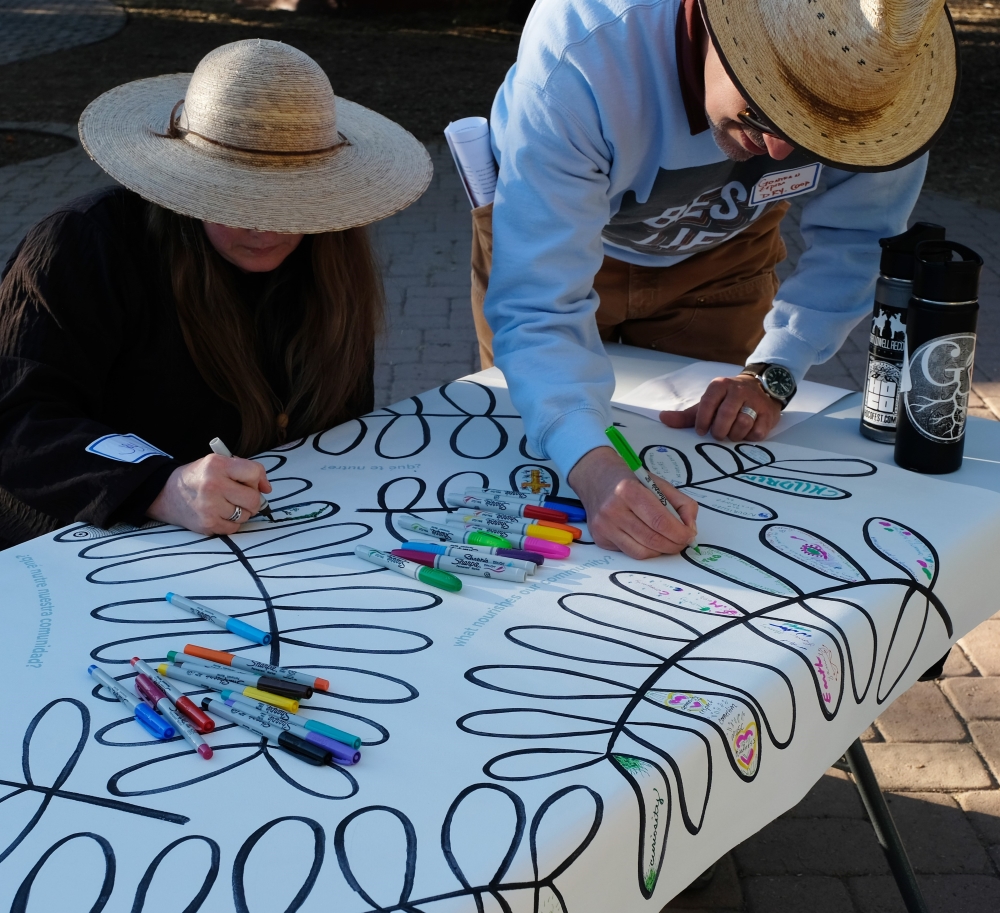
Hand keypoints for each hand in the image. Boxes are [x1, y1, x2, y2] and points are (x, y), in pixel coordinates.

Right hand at [146, 454, 272, 534]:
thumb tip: (267, 488)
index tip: (253, 483)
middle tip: (240, 496)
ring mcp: (209, 507)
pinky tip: (220, 513)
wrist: (167, 494)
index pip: (254, 472)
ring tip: (227, 504)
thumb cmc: (199, 477)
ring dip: (242, 511)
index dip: (257, 479)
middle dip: (252, 499)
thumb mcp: (218, 462)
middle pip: (253, 499)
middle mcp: (213, 485)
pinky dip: (232, 522)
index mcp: (217, 465)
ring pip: (246, 515)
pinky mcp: (208, 524)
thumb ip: (245, 470)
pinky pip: (235, 527)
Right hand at [568, 446, 697, 559]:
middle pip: (652, 539)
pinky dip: (645, 550)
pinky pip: (630, 553)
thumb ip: (681, 504)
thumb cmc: (630, 481)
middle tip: (683, 541)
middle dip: (674, 545)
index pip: (660, 521)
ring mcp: (604, 526)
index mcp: (628, 490)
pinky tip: (648, 539)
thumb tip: (690, 529)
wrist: (596, 478)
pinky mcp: (600, 538)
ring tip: (668, 541)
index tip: (689, 535)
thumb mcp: (658, 483)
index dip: (679, 533)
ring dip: (661, 550)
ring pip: (642, 552)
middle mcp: (612, 509)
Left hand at [659, 374, 781, 441]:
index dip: (703, 420)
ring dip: (735, 434)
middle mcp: (738, 390)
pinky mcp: (768, 413)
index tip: (701, 431)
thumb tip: (662, 418)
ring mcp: (755, 400)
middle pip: (726, 415)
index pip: (707, 403)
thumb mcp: (707, 404)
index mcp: (720, 386)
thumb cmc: (727, 401)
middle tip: (718, 435)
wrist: (761, 388)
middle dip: (719, 430)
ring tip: (732, 434)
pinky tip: (746, 433)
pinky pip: (757, 432)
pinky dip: (749, 437)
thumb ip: (686, 415)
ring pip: (743, 423)